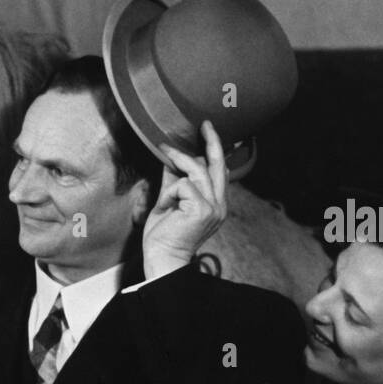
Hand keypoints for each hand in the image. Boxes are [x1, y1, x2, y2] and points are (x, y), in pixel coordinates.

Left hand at [142, 120, 228, 276]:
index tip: (207, 133)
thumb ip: (174, 182)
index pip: (219, 172)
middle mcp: (220, 205)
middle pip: (217, 165)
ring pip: (197, 170)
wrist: (162, 258)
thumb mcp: (169, 202)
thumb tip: (172, 160)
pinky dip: (169, 192)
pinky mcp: (202, 209)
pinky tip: (165, 206)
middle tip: (205, 125)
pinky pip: (183, 184)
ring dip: (177, 164)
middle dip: (212, 141)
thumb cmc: (164, 235)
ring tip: (164, 160)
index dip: (214, 152)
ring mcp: (213, 207)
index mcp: (216, 204)